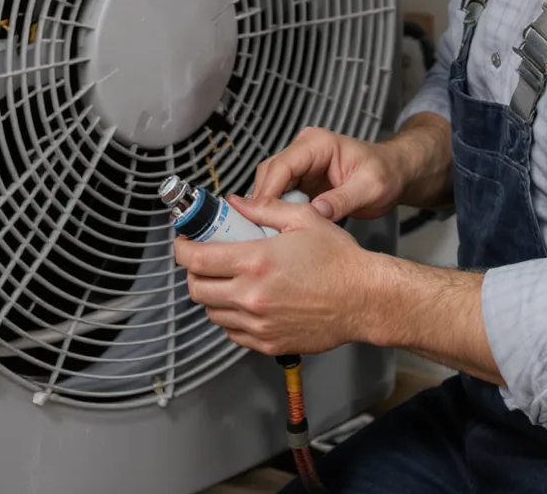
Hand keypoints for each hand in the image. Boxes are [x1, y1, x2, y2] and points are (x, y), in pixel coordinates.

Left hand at [173, 195, 373, 355]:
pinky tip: (246, 300)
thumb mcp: (303, 218)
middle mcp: (251, 296)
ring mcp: (258, 324)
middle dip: (194, 271)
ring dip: (212, 294)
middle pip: (197, 289)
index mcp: (255, 261)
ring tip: (229, 279)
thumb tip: (234, 203)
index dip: (181, 249)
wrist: (364, 299)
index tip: (184, 242)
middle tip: (205, 258)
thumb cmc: (338, 259)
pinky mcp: (267, 343)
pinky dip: (230, 316)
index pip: (196, 259)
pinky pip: (232, 332)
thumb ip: (263, 207)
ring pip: (212, 312)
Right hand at [252, 126, 408, 221]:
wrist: (395, 174)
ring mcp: (302, 164)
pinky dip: (278, 210)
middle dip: (263, 200)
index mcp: (318, 143)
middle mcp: (305, 149)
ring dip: (268, 207)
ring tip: (268, 232)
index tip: (260, 216)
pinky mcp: (302, 180)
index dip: (268, 191)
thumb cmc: (386, 174)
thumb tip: (315, 212)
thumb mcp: (370, 188)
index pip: (282, 165)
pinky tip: (279, 227)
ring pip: (271, 184)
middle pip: (270, 173)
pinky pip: (281, 194)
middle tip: (261, 229)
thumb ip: (342, 199)